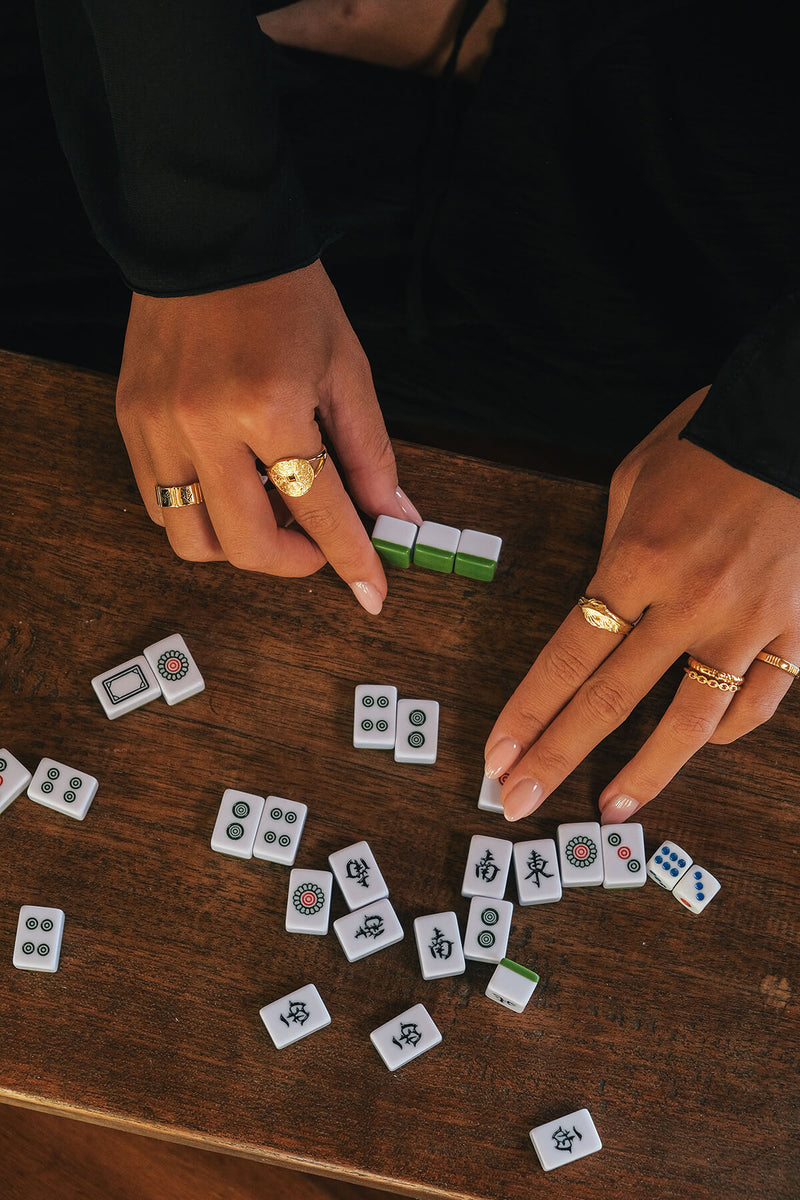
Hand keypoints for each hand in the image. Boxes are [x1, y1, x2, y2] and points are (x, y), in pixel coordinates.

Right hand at [116, 260, 420, 611]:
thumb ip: (370, 452)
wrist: (209, 237)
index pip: (317, 509)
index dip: (351, 559)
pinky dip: (198, 514)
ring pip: (192, 539)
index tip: (371, 592)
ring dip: (239, 547)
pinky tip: (228, 487)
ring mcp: (158, 426)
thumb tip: (393, 515)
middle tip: (318, 545)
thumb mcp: (345, 369)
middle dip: (294, 563)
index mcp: (269, 404)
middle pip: (247, 545)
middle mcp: (205, 424)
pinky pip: (158, 505)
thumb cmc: (285, 296)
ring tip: (269, 513)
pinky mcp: (131, 422)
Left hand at [484, 388, 799, 822]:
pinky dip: (728, 728)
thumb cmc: (715, 437)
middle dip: (557, 758)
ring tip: (611, 810)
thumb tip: (604, 599)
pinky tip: (702, 744)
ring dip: (646, 772)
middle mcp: (689, 602)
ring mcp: (748, 621)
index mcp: (638, 559)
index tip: (496, 755)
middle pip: (610, 699)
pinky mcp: (797, 627)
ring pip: (691, 720)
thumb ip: (616, 547)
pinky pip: (761, 698)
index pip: (568, 656)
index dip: (527, 713)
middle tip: (518, 804)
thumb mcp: (639, 476)